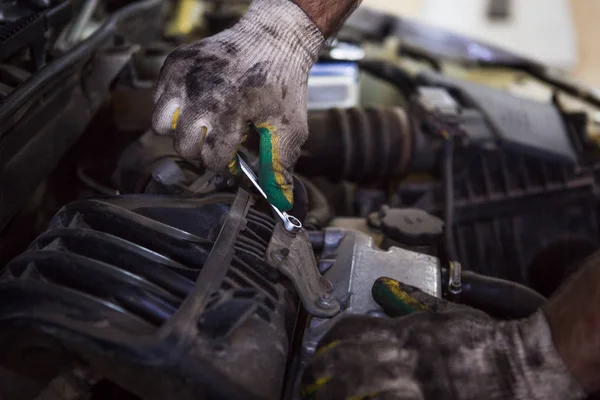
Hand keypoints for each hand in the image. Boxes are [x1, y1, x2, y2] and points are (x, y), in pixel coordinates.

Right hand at [152, 0, 323, 210]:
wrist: (274, 37)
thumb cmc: (283, 83)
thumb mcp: (288, 127)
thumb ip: (280, 166)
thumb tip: (281, 203)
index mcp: (229, 110)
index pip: (212, 159)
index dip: (226, 167)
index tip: (235, 161)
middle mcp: (200, 93)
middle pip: (183, 146)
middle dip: (202, 151)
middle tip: (220, 142)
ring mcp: (183, 76)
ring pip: (161, 124)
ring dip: (181, 132)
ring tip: (203, 125)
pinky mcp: (174, 63)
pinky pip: (158, 99)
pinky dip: (172, 108)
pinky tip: (197, 105)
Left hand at [301, 278, 584, 399]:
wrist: (527, 367)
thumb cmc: (486, 343)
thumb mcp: (449, 315)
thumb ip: (413, 302)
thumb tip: (384, 287)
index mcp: (409, 333)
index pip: (353, 331)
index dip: (330, 343)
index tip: (318, 355)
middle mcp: (408, 360)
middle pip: (349, 366)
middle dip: (323, 377)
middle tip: (309, 385)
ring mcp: (418, 389)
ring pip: (364, 392)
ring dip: (340, 396)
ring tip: (322, 398)